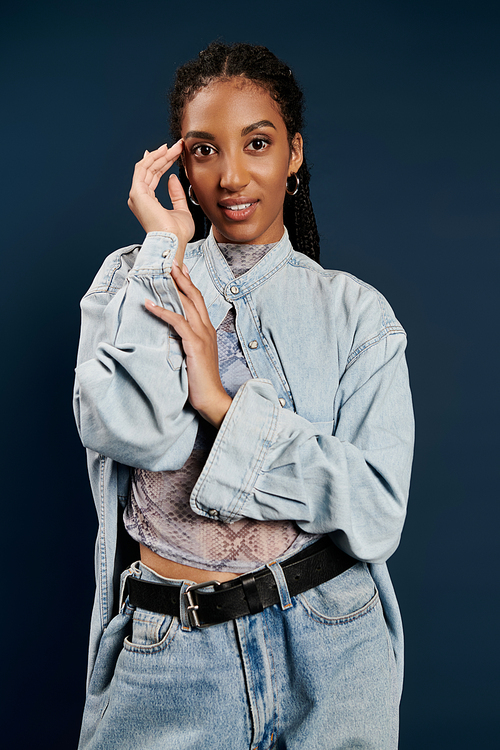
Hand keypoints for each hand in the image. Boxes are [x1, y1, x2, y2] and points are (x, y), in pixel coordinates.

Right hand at [128, 141, 194, 256]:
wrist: (173, 240)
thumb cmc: (177, 233)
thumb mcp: (181, 209)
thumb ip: (176, 194)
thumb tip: (173, 178)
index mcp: (147, 203)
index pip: (154, 178)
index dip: (164, 164)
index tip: (174, 153)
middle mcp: (139, 198)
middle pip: (151, 171)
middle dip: (164, 156)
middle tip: (177, 146)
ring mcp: (137, 195)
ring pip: (146, 167)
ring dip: (160, 155)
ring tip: (173, 146)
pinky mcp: (138, 192)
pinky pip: (143, 169)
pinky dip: (153, 158)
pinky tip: (163, 151)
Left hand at [145, 261, 231, 428]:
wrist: (212, 398)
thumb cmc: (201, 381)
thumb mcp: (194, 356)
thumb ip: (186, 342)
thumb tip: (171, 334)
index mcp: (208, 331)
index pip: (198, 302)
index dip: (189, 284)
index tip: (180, 269)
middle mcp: (207, 329)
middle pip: (194, 296)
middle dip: (182, 278)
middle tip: (171, 262)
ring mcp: (202, 336)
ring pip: (188, 304)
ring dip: (173, 287)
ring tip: (161, 274)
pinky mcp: (195, 345)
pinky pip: (178, 322)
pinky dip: (163, 311)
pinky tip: (150, 305)